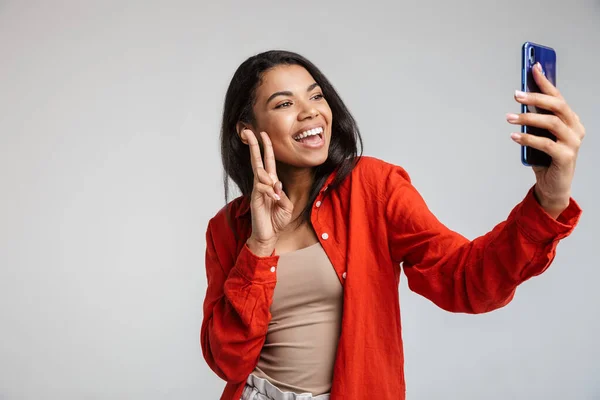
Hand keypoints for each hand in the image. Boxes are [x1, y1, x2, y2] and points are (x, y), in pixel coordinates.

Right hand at [242, 129, 293, 255]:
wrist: (268, 235)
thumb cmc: (277, 220)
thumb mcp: (287, 206)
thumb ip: (283, 194)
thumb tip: (276, 184)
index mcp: (271, 183)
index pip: (268, 161)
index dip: (266, 148)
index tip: (263, 134)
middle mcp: (262, 184)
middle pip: (257, 160)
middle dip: (254, 145)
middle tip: (249, 131)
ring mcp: (257, 190)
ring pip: (260, 174)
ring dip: (268, 179)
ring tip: (275, 195)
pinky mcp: (254, 198)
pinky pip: (261, 188)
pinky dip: (269, 191)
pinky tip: (274, 199)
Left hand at [507, 62, 584, 217]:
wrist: (553, 186)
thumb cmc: (545, 158)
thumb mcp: (539, 135)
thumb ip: (535, 119)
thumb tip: (522, 100)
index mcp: (570, 120)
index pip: (558, 96)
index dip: (545, 81)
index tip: (533, 68)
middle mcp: (575, 128)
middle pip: (557, 106)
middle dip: (536, 97)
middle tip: (517, 94)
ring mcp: (573, 143)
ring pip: (551, 123)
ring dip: (528, 118)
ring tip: (510, 117)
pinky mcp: (566, 157)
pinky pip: (546, 144)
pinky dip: (528, 138)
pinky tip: (514, 136)